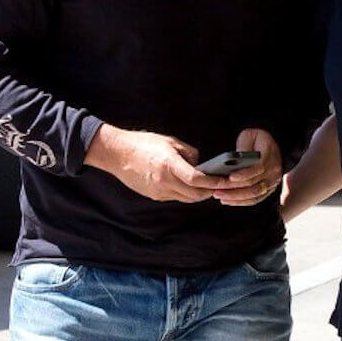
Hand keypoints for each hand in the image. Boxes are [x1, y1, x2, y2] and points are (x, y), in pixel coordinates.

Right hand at [84, 124, 227, 202]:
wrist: (118, 154)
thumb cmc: (144, 143)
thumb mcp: (170, 142)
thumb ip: (189, 153)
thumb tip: (200, 165)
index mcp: (169, 165)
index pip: (197, 180)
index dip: (213, 182)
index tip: (223, 180)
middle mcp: (164, 182)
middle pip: (194, 195)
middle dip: (209, 192)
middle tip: (218, 185)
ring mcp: (158, 191)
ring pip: (185, 199)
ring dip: (197, 194)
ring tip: (205, 186)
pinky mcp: (153, 196)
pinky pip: (175, 197)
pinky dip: (184, 193)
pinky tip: (187, 185)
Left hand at [213, 128, 282, 205]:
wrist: (273, 147)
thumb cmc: (257, 140)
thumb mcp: (250, 135)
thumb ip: (243, 145)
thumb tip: (234, 159)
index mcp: (270, 155)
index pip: (259, 167)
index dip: (245, 173)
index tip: (230, 177)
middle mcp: (274, 171)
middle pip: (254, 184)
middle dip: (234, 188)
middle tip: (217, 189)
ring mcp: (272, 183)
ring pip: (253, 195)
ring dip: (235, 197)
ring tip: (219, 195)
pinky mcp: (268, 191)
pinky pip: (254, 200)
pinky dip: (240, 202)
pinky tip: (227, 200)